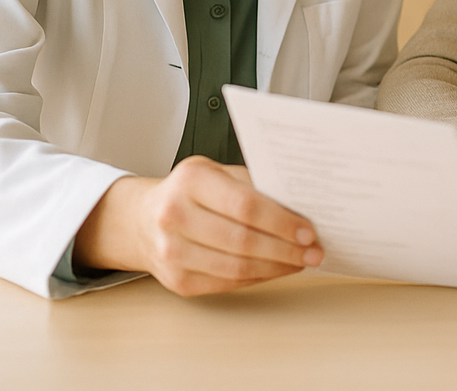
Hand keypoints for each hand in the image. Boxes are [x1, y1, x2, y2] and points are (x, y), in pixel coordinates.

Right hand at [74, 156, 322, 296]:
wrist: (142, 219)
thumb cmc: (190, 191)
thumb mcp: (218, 172)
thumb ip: (253, 185)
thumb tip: (302, 205)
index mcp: (191, 180)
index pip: (246, 205)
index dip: (282, 222)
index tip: (309, 231)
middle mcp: (175, 216)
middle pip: (243, 240)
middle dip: (286, 249)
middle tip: (314, 252)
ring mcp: (172, 252)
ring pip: (236, 267)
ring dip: (277, 267)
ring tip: (301, 262)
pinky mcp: (176, 280)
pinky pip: (227, 283)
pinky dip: (258, 278)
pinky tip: (276, 269)